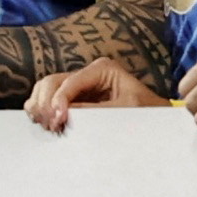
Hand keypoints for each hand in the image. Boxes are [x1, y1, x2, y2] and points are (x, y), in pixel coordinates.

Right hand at [25, 57, 164, 129]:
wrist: (156, 122)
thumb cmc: (146, 113)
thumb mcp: (124, 111)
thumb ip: (94, 111)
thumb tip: (65, 115)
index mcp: (102, 69)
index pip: (70, 81)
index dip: (59, 100)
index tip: (58, 121)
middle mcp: (86, 73)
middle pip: (51, 82)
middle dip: (46, 103)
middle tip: (50, 126)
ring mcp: (77, 85)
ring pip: (44, 89)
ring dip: (40, 107)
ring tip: (48, 127)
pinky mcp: (73, 99)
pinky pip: (47, 100)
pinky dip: (42, 111)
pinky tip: (48, 125)